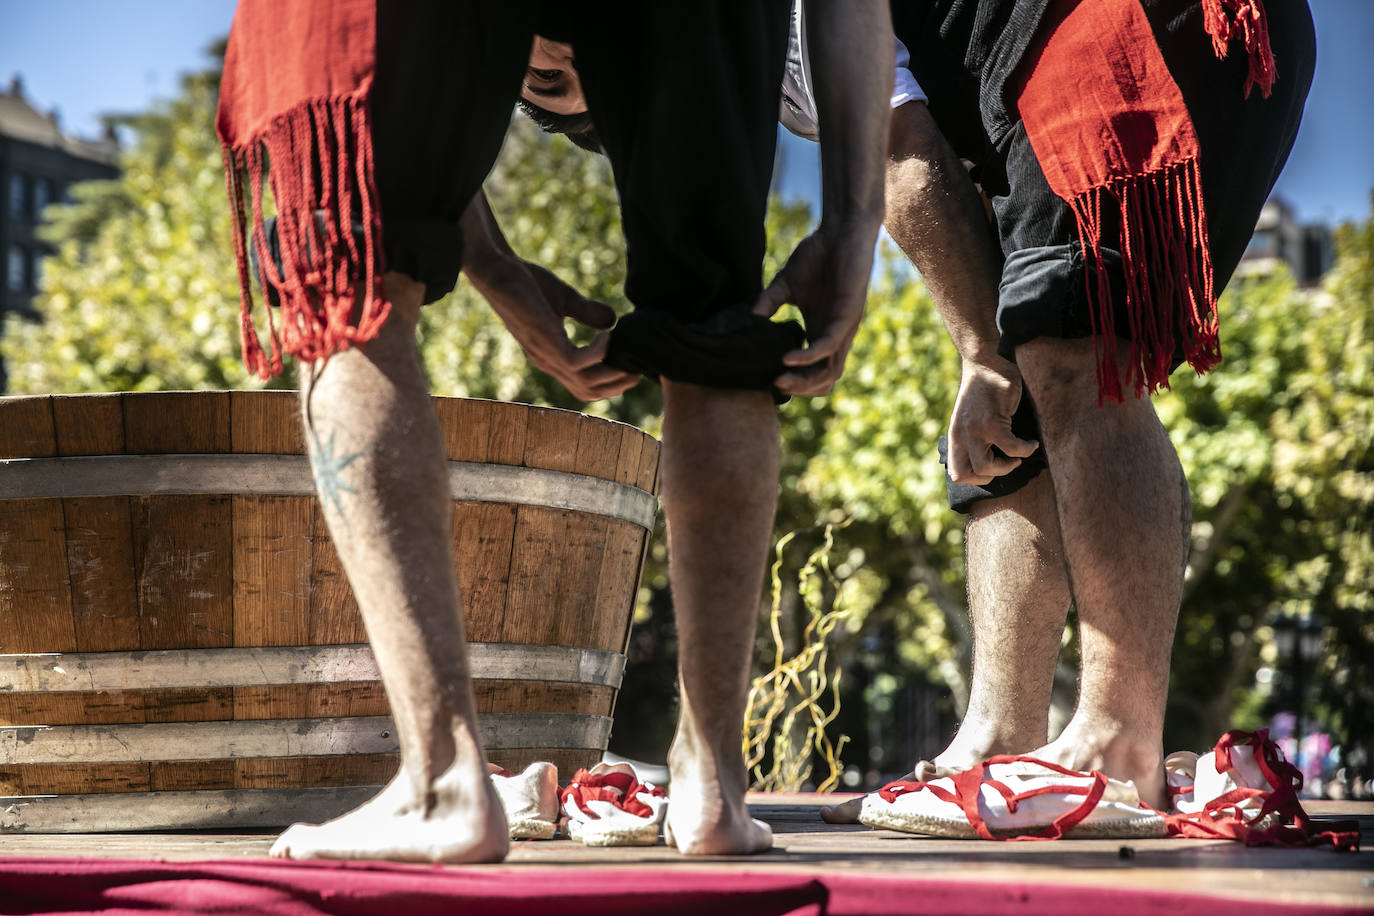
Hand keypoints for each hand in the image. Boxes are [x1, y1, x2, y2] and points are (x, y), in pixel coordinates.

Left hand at [469, 257, 639, 401]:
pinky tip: (609, 336)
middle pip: (588, 392)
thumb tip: (613, 321)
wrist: (497, 270)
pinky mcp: (545, 343)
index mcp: (552, 356)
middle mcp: (549, 362)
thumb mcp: (564, 300)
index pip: (584, 385)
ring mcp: (546, 355)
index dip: (610, 382)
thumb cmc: (524, 282)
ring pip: (585, 384)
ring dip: (612, 375)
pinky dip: (599, 353)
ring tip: (631, 358)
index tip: (631, 367)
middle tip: (639, 369)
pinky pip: (577, 362)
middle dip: (617, 385)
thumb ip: (587, 313)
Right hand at [753, 224, 877, 395]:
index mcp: (822, 330)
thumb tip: (748, 319)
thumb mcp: (785, 284)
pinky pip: (830, 345)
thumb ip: (769, 303)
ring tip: (779, 379)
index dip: (796, 382)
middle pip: (825, 379)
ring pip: (831, 370)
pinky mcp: (849, 314)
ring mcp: (844, 327)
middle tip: (774, 385)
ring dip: (806, 381)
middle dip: (800, 388)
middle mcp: (836, 334)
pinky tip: (787, 358)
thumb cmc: (818, 255)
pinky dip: (809, 356)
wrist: (841, 231)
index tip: (769, 381)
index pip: (815, 371)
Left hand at [946, 357, 1039, 484]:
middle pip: (966, 476)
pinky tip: (1031, 442)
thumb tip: (991, 461)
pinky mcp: (993, 421)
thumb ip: (973, 438)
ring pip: (987, 468)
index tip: (994, 466)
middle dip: (991, 477)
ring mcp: (975, 430)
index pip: (957, 473)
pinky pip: (1012, 448)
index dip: (977, 478)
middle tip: (1007, 462)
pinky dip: (1026, 449)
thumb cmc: (984, 391)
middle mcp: (960, 436)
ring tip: (1020, 453)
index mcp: (955, 437)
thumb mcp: (970, 418)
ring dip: (1008, 465)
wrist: (986, 362)